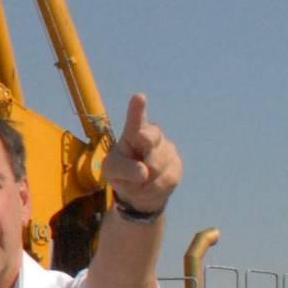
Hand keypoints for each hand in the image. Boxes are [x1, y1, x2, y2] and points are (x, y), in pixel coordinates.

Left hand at [103, 93, 181, 213]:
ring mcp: (167, 150)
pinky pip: (164, 181)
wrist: (140, 190)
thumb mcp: (111, 170)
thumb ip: (122, 168)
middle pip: (151, 141)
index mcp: (133, 133)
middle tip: (139, 164)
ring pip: (156, 166)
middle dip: (144, 150)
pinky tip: (149, 185)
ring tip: (139, 180)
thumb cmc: (121, 172)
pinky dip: (152, 188)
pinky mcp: (176, 166)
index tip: (138, 97)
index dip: (137, 109)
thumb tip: (144, 172)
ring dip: (144, 179)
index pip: (136, 119)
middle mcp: (153, 136)